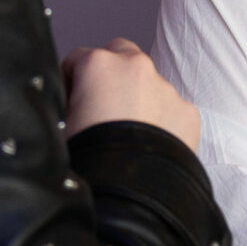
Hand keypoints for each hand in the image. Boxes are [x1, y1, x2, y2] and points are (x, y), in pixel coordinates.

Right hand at [61, 38, 199, 150]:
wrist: (130, 192)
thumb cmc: (90, 159)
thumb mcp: (60, 126)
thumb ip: (64, 104)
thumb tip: (66, 107)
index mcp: (98, 64)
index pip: (77, 59)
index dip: (70, 83)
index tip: (71, 104)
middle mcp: (135, 67)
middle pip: (119, 53)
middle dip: (110, 73)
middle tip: (101, 106)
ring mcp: (165, 87)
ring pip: (148, 81)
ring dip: (137, 97)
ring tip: (127, 133)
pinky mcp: (186, 111)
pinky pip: (170, 108)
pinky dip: (161, 120)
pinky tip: (148, 144)